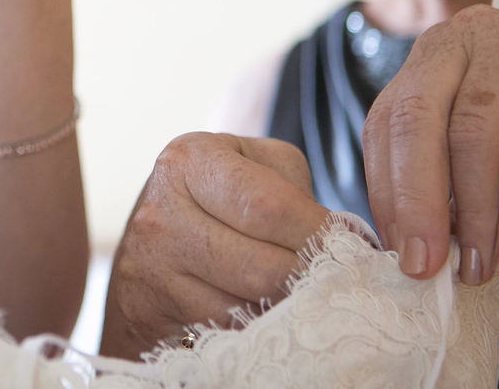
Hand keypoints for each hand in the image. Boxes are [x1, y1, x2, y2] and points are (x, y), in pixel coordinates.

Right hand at [100, 132, 330, 358]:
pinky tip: (266, 311)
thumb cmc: (220, 189)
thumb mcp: (256, 164)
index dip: (318, 232)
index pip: (268, 207)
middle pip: (261, 268)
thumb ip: (297, 191)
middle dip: (309, 277)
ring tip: (301, 292)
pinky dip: (256, 329)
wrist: (156, 231)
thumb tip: (349, 242)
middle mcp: (160, 214)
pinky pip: (224, 336)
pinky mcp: (149, 315)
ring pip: (246, 312)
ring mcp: (150, 269)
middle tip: (332, 276)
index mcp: (189, 161)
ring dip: (286, 307)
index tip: (349, 245)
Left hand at [364, 4, 498, 284]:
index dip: (386, 190)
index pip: (387, 123)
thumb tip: (412, 252)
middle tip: (421, 265)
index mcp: (434, 62)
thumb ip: (451, 205)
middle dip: (415, 201)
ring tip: (476, 266)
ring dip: (472, 214)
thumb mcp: (494, 184)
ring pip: (473, 136)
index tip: (394, 250)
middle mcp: (466, 41)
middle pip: (417, 121)